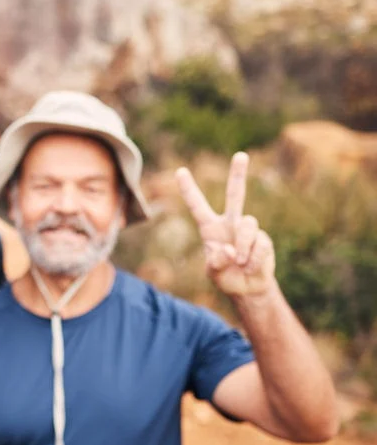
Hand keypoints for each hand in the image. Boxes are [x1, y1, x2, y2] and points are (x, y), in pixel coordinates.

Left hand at [175, 152, 275, 297]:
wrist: (247, 289)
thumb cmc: (225, 277)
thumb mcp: (213, 273)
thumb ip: (216, 262)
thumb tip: (230, 250)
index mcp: (210, 228)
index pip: (197, 206)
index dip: (189, 190)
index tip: (179, 171)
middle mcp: (230, 223)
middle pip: (235, 195)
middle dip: (238, 175)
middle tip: (240, 155)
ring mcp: (248, 230)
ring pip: (248, 224)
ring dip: (243, 247)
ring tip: (240, 262)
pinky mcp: (263, 240)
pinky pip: (260, 244)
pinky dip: (254, 259)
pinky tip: (251, 267)